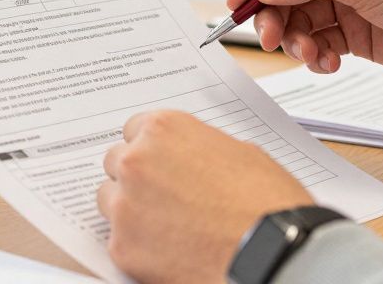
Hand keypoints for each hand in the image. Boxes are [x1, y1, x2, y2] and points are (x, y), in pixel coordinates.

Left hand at [97, 111, 312, 283]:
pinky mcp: (123, 247)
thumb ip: (198, 148)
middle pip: (116, 164)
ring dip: (131, 210)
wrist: (272, 252)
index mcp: (163, 130)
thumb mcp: (239, 152)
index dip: (151, 149)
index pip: (134, 130)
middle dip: (136, 178)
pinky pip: (119, 240)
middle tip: (165, 197)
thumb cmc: (266, 202)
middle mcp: (136, 162)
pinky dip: (139, 246)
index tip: (160, 163)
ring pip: (110, 201)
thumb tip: (189, 158)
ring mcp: (125, 206)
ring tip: (168, 226)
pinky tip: (170, 251)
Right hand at [227, 0, 382, 89]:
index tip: (237, 1)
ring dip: (296, 40)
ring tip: (310, 56)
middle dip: (274, 15)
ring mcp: (348, 3)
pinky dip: (316, 55)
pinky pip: (319, 43)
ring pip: (300, 20)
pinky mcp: (357, 34)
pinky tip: (328, 64)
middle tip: (270, 39)